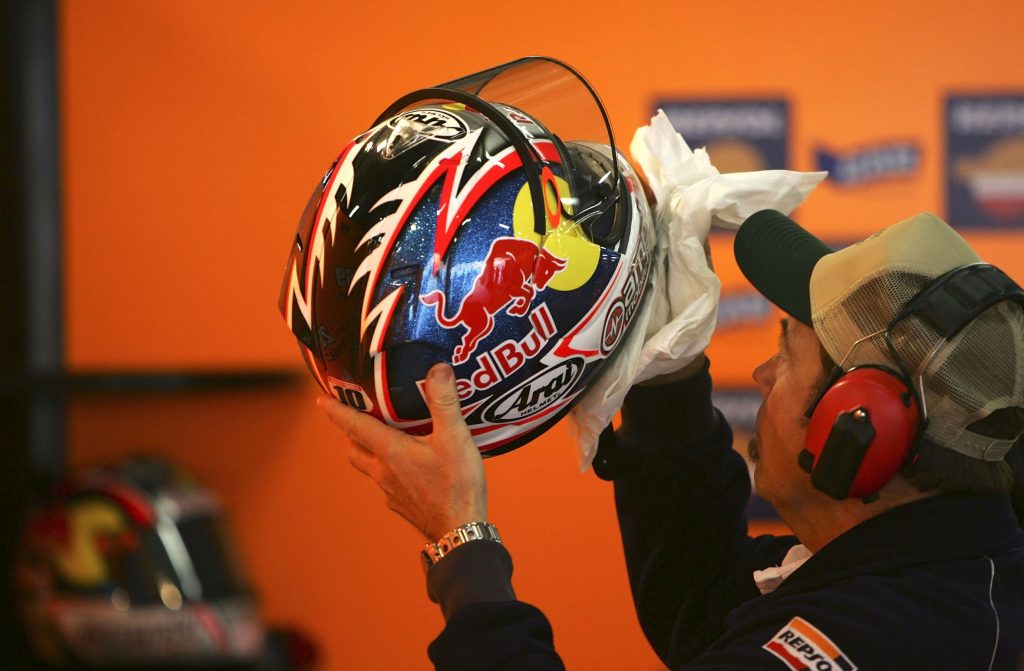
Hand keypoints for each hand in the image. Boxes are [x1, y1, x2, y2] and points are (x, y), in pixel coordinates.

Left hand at [317, 363, 486, 540]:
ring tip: (382, 436)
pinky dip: (388, 469)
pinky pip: (386, 483)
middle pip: (354, 448)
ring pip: (368, 466)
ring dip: (368, 450)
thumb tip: (437, 369)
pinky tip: (409, 467)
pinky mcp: (401, 504)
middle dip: (350, 431)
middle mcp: (383, 471)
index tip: (321, 400)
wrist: (460, 533)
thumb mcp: (455, 438)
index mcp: (390, 451)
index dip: (336, 411)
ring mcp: (390, 491)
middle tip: (355, 415)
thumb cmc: (457, 486)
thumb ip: (444, 401)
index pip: (354, 426)